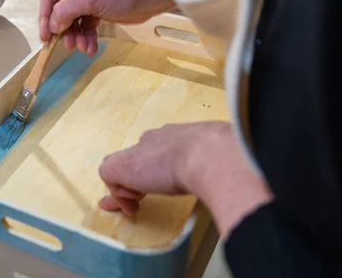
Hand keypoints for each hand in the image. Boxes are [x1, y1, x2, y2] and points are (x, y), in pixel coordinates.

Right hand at [39, 0, 169, 56]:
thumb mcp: (91, 0)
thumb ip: (66, 11)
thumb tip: (52, 26)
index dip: (45, 18)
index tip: (45, 37)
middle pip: (60, 11)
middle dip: (65, 31)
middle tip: (70, 46)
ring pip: (72, 21)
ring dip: (77, 37)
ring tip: (85, 48)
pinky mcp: (96, 8)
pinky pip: (85, 24)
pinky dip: (87, 36)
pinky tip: (91, 47)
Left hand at [98, 121, 273, 237]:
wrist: (210, 155)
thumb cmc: (223, 158)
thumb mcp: (222, 157)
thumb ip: (219, 163)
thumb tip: (231, 177)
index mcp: (180, 136)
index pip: (161, 152)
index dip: (155, 170)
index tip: (157, 184)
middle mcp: (158, 138)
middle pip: (138, 158)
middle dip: (133, 180)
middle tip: (133, 202)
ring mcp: (139, 150)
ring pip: (123, 168)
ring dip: (127, 190)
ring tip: (135, 205)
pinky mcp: (124, 164)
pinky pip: (110, 175)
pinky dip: (119, 193)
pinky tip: (134, 202)